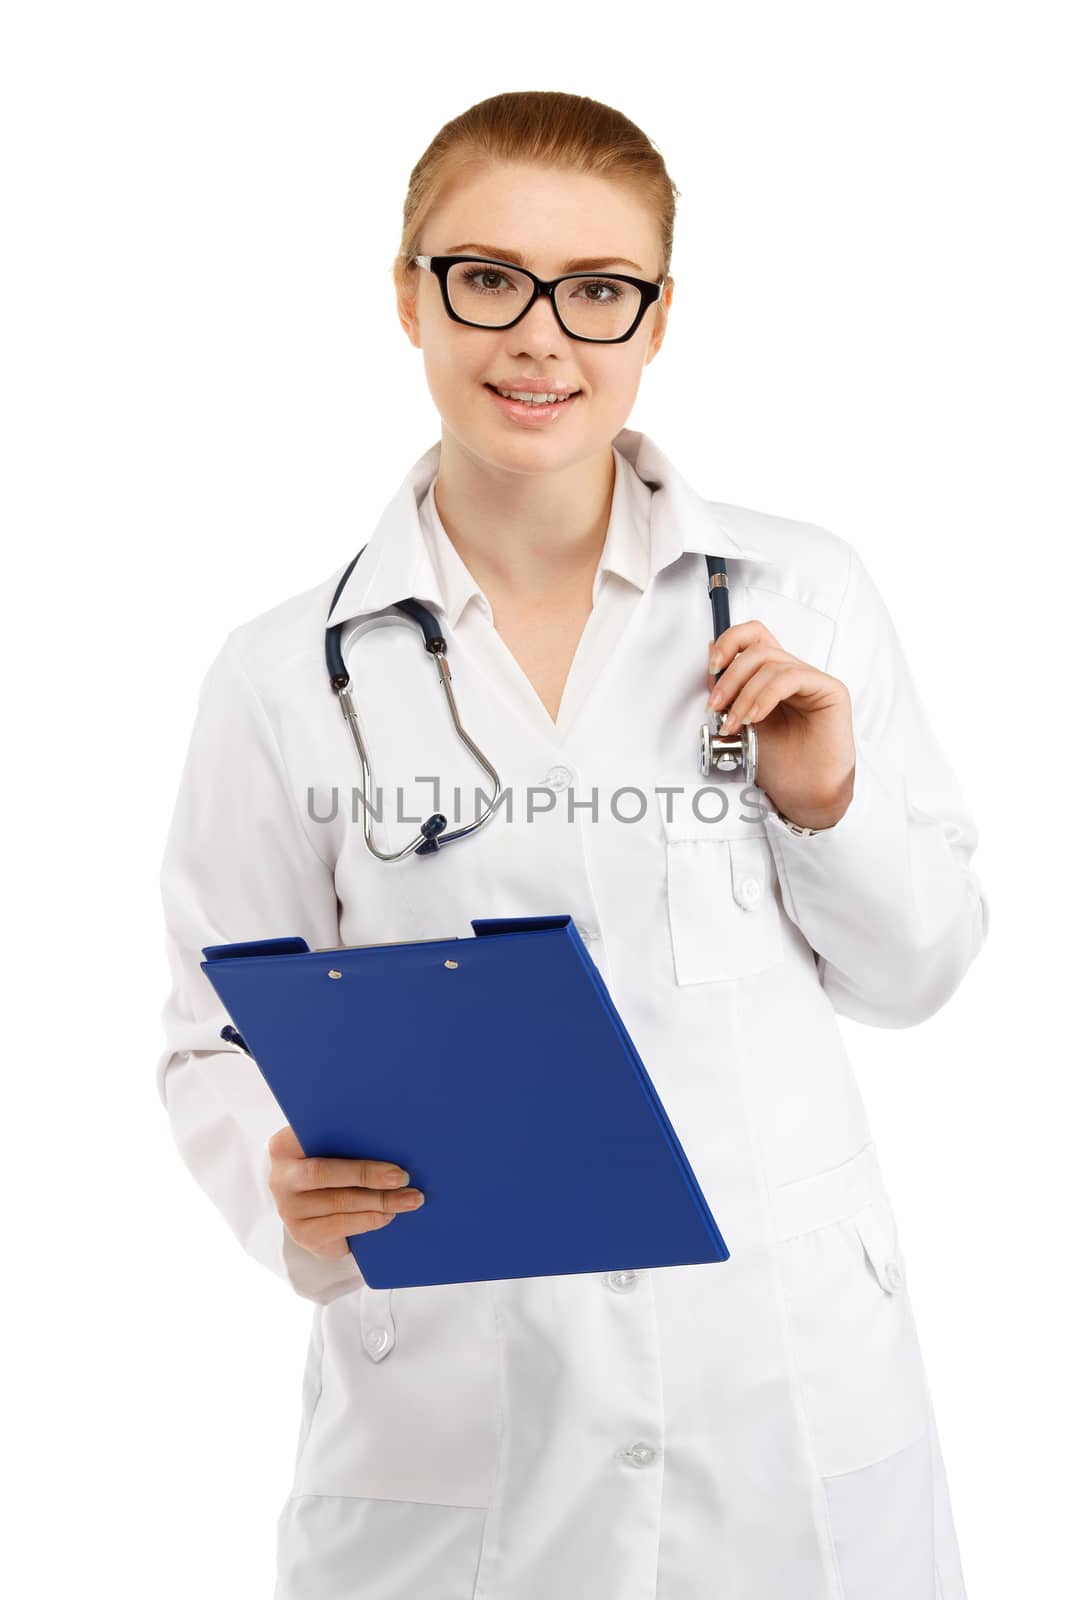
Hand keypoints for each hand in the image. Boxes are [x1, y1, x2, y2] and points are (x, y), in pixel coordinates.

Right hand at [267, 1123, 424, 1261]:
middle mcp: (281, 1177)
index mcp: (285, 1146)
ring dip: (379, 1201)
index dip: (344, 1134)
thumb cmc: (330, 1172)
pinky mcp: (302, 1234)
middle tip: (401, 1176)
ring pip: (338, 1202)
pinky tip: (388, 1215)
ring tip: (408, 1199)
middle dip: (367, 1174)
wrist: (313, 1215)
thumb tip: (389, 1135)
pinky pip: (339, 1226)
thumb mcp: (330, 1152)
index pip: (313, 1133)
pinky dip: (368, 1220)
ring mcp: (289, 1209)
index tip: (379, 1132)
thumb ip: (345, 1141)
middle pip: (324, 1172)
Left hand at [707, 621, 855, 828]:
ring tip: (735, 723)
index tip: (711, 667)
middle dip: (729, 677)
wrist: (805, 795)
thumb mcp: (740, 720)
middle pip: (758, 647)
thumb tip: (710, 653)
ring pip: (771, 662)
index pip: (754, 637)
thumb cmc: (779, 764)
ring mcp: (813, 680)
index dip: (729, 642)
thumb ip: (728, 688)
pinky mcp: (831, 690)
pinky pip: (792, 677)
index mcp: (772, 677)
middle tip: (716, 707)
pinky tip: (756, 718)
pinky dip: (766, 696)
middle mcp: (793, 674)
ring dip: (744, 694)